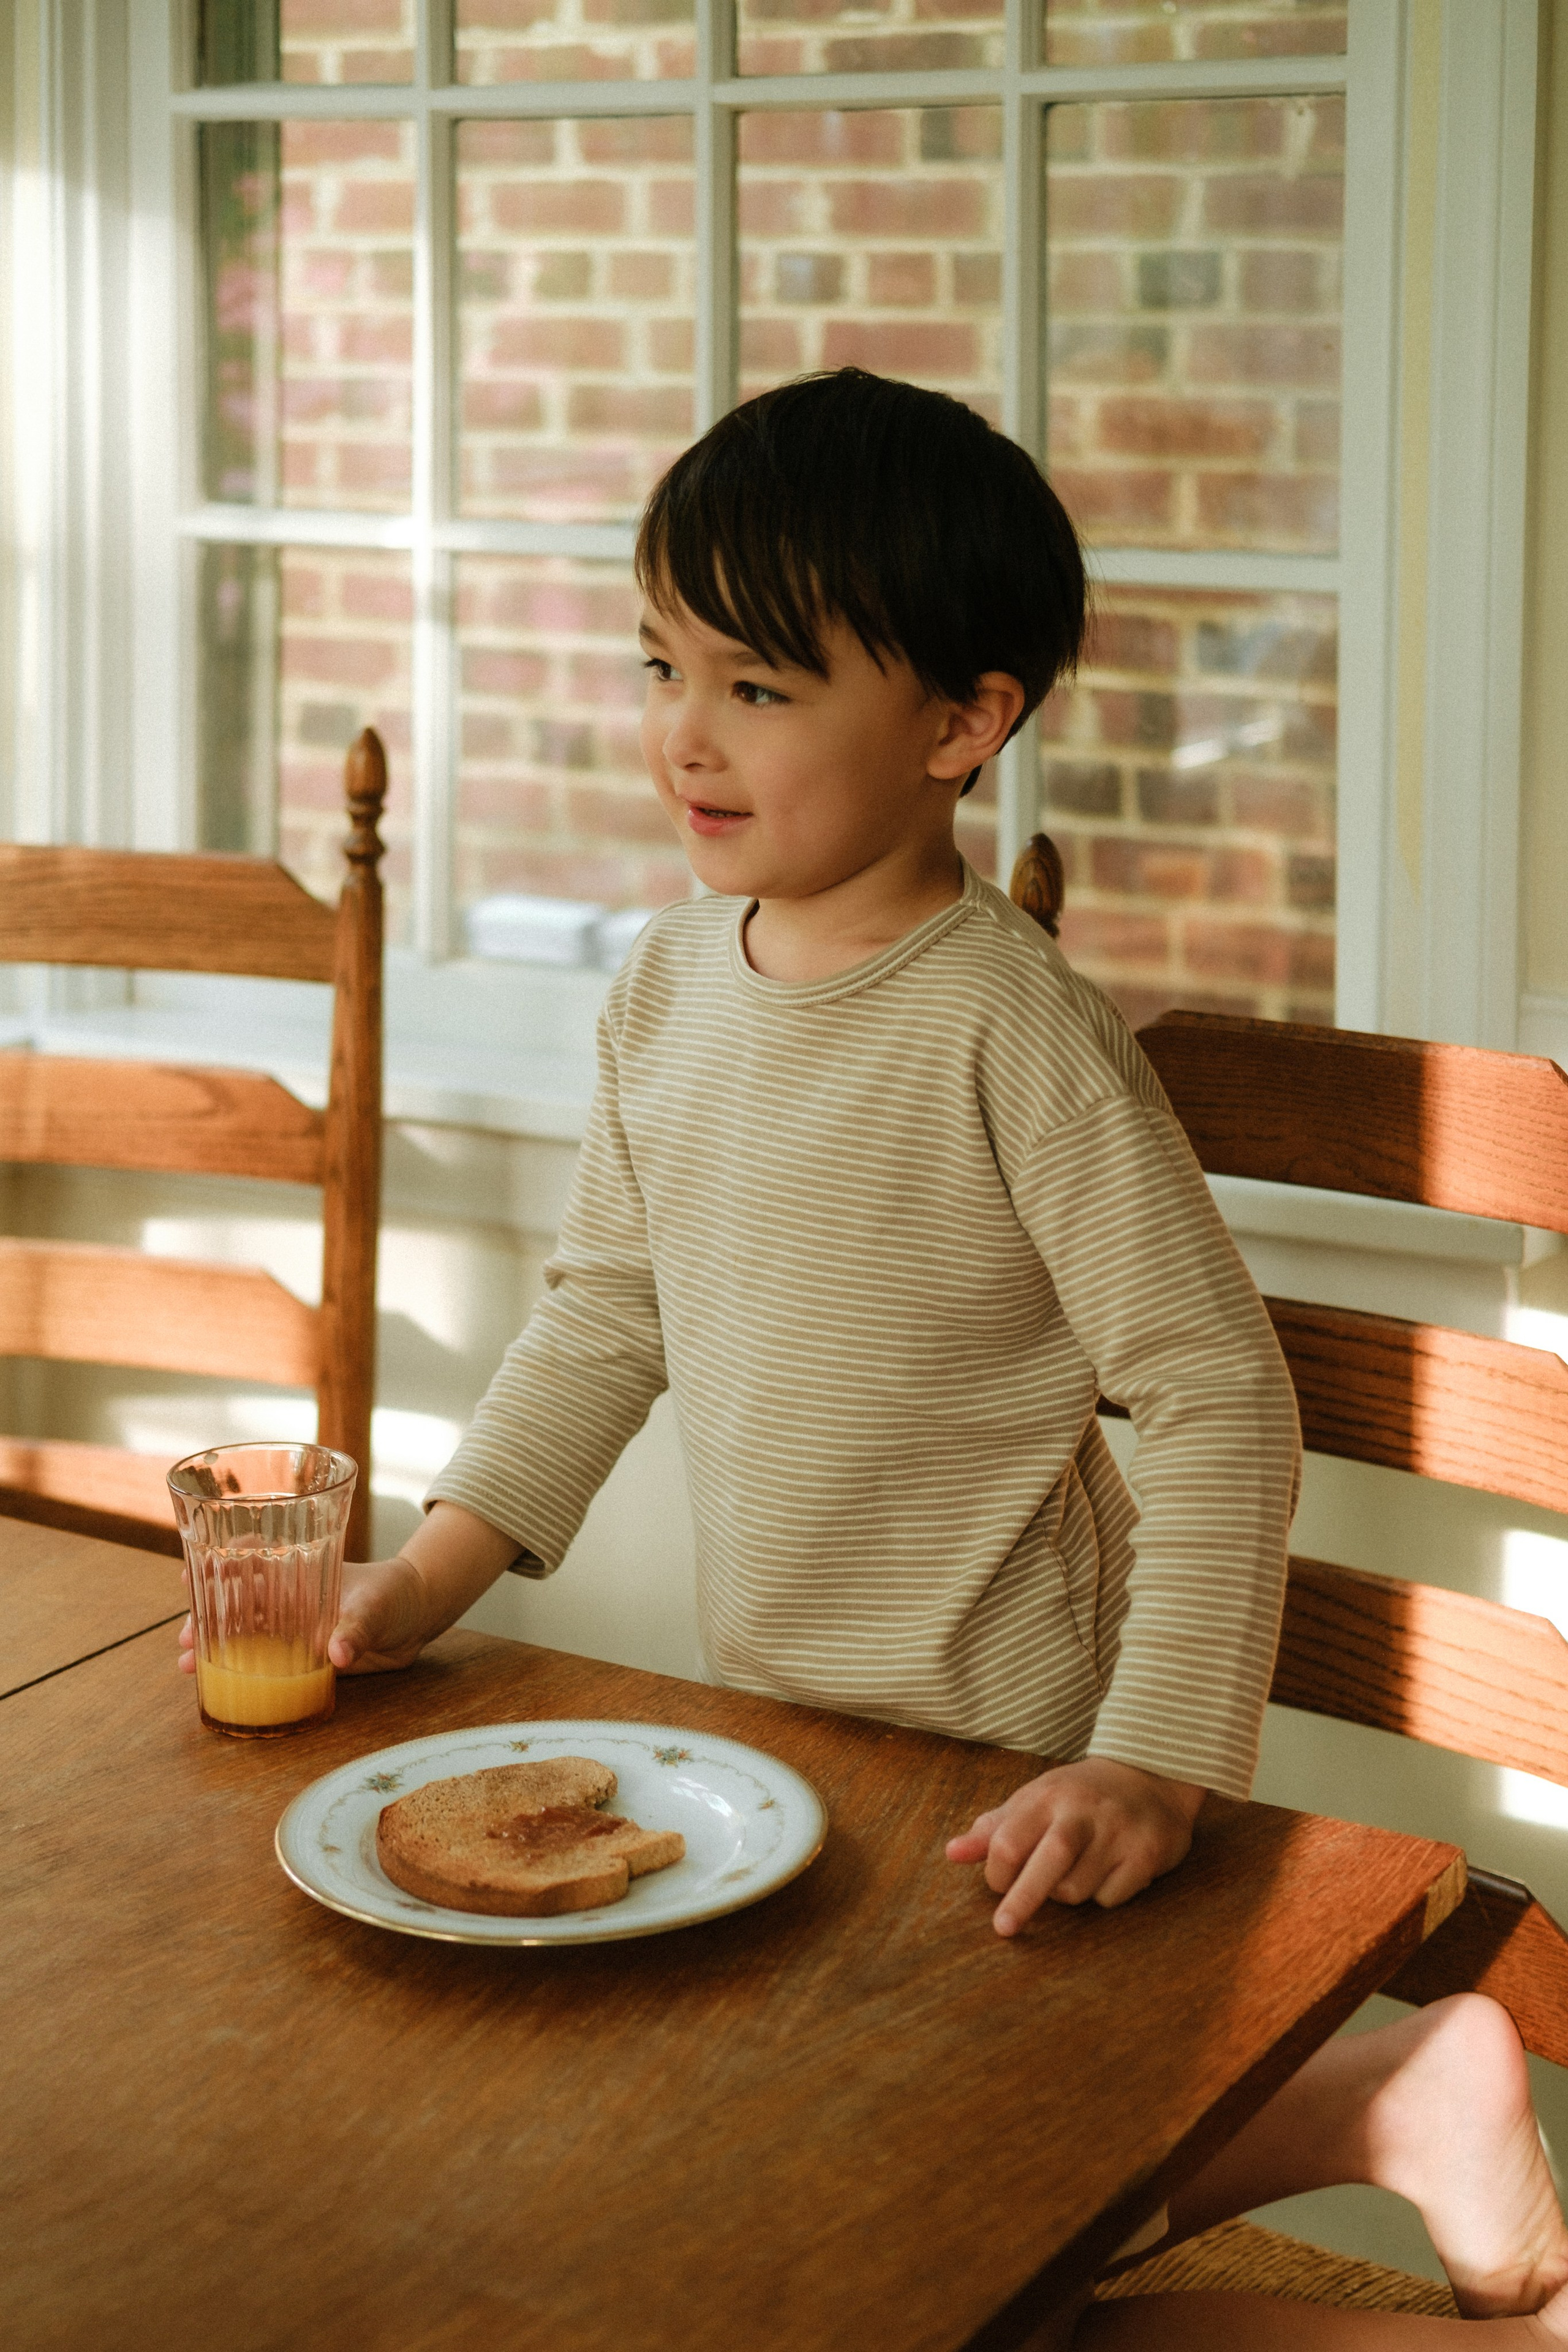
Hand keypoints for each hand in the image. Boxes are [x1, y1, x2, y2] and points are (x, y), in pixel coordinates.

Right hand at [176, 1554, 435, 1679]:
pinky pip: (267, 1665)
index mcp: (300, 1572)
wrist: (418, 1618)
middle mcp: (289, 1598)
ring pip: (243, 1636)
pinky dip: (243, 1674)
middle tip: (184, 1639)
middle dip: (204, 1618)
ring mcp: (294, 1628)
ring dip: (214, 1649)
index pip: (250, 1559)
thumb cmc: (395, 1594)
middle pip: (234, 1604)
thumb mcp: (376, 1605)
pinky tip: (219, 1687)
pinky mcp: (305, 1656)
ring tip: (187, 1667)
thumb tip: (338, 1654)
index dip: (217, 1563)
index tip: (189, 1574)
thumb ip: (357, 1628)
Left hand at [946, 1757, 1205, 1936]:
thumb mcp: (1034, 1799)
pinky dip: (1103, 1895)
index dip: (998, 1872)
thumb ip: (993, 1828)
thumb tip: (952, 1853)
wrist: (1151, 1774)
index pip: (1009, 1840)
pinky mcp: (1148, 1853)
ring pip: (1077, 1888)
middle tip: (1004, 1928)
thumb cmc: (1079, 1795)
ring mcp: (1118, 1831)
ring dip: (1067, 1893)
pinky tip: (1109, 1872)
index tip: (999, 1884)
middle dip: (1023, 1899)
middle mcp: (1083, 1811)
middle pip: (1048, 1860)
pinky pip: (1112, 1897)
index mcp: (1047, 1796)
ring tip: (1076, 1871)